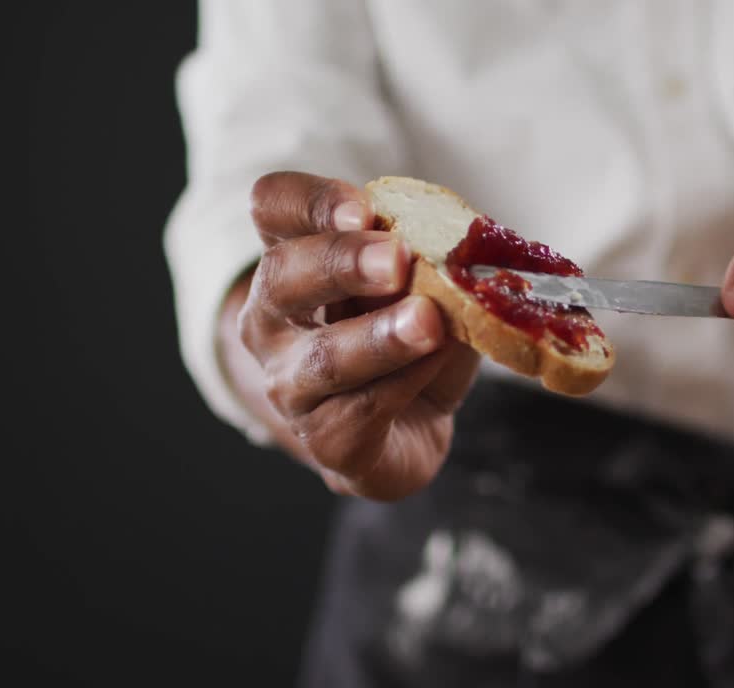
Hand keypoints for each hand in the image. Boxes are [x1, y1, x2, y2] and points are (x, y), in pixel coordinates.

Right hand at [233, 171, 478, 498]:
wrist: (413, 429)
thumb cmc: (411, 340)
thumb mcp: (429, 285)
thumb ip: (434, 261)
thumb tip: (460, 248)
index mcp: (294, 258)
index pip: (273, 208)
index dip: (311, 202)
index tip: (364, 208)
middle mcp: (272, 318)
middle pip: (281, 275)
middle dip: (341, 262)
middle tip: (396, 259)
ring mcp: (290, 383)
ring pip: (322, 357)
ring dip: (377, 336)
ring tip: (427, 323)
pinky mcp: (323, 438)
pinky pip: (359, 411)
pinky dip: (402, 385)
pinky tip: (434, 365)